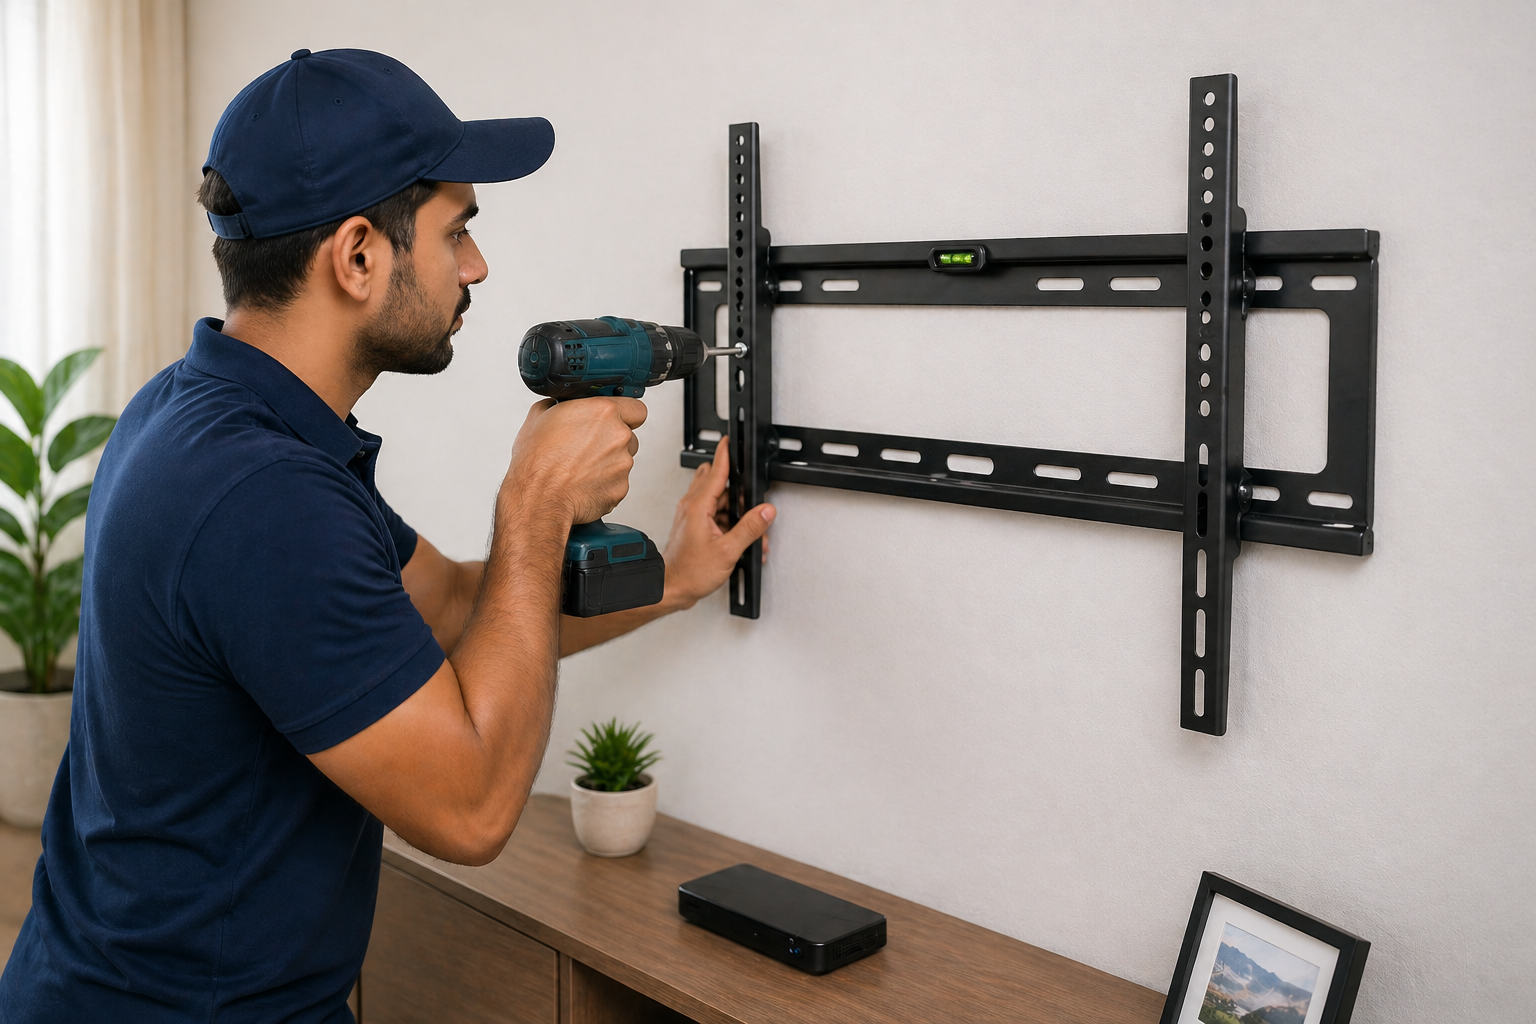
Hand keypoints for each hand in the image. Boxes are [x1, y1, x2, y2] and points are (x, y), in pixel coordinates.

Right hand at [505, 397, 646, 523]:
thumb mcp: (539, 417)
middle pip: (629, 436)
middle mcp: (618, 436)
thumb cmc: (538, 461)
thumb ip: (559, 405)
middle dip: (612, 440)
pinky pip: (617, 482)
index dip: (625, 414)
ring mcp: (623, 464)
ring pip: (624, 460)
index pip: (635, 408)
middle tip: (589, 446)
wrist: (539, 497)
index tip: (616, 420)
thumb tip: (560, 405)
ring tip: (581, 467)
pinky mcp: (621, 488)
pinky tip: (583, 482)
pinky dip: (605, 483)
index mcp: (603, 411)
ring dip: (608, 462)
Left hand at [660, 438, 774, 609]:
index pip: (716, 471)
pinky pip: (714, 514)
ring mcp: (691, 516)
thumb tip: (765, 512)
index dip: (725, 454)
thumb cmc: (689, 572)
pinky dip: (728, 521)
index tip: (730, 440)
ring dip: (735, 510)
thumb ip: (749, 529)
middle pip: (718, 484)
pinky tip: (739, 537)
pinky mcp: (693, 526)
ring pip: (718, 500)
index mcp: (698, 506)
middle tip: (750, 500)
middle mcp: (692, 507)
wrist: (671, 588)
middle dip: (737, 489)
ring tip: (748, 528)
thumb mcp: (727, 551)